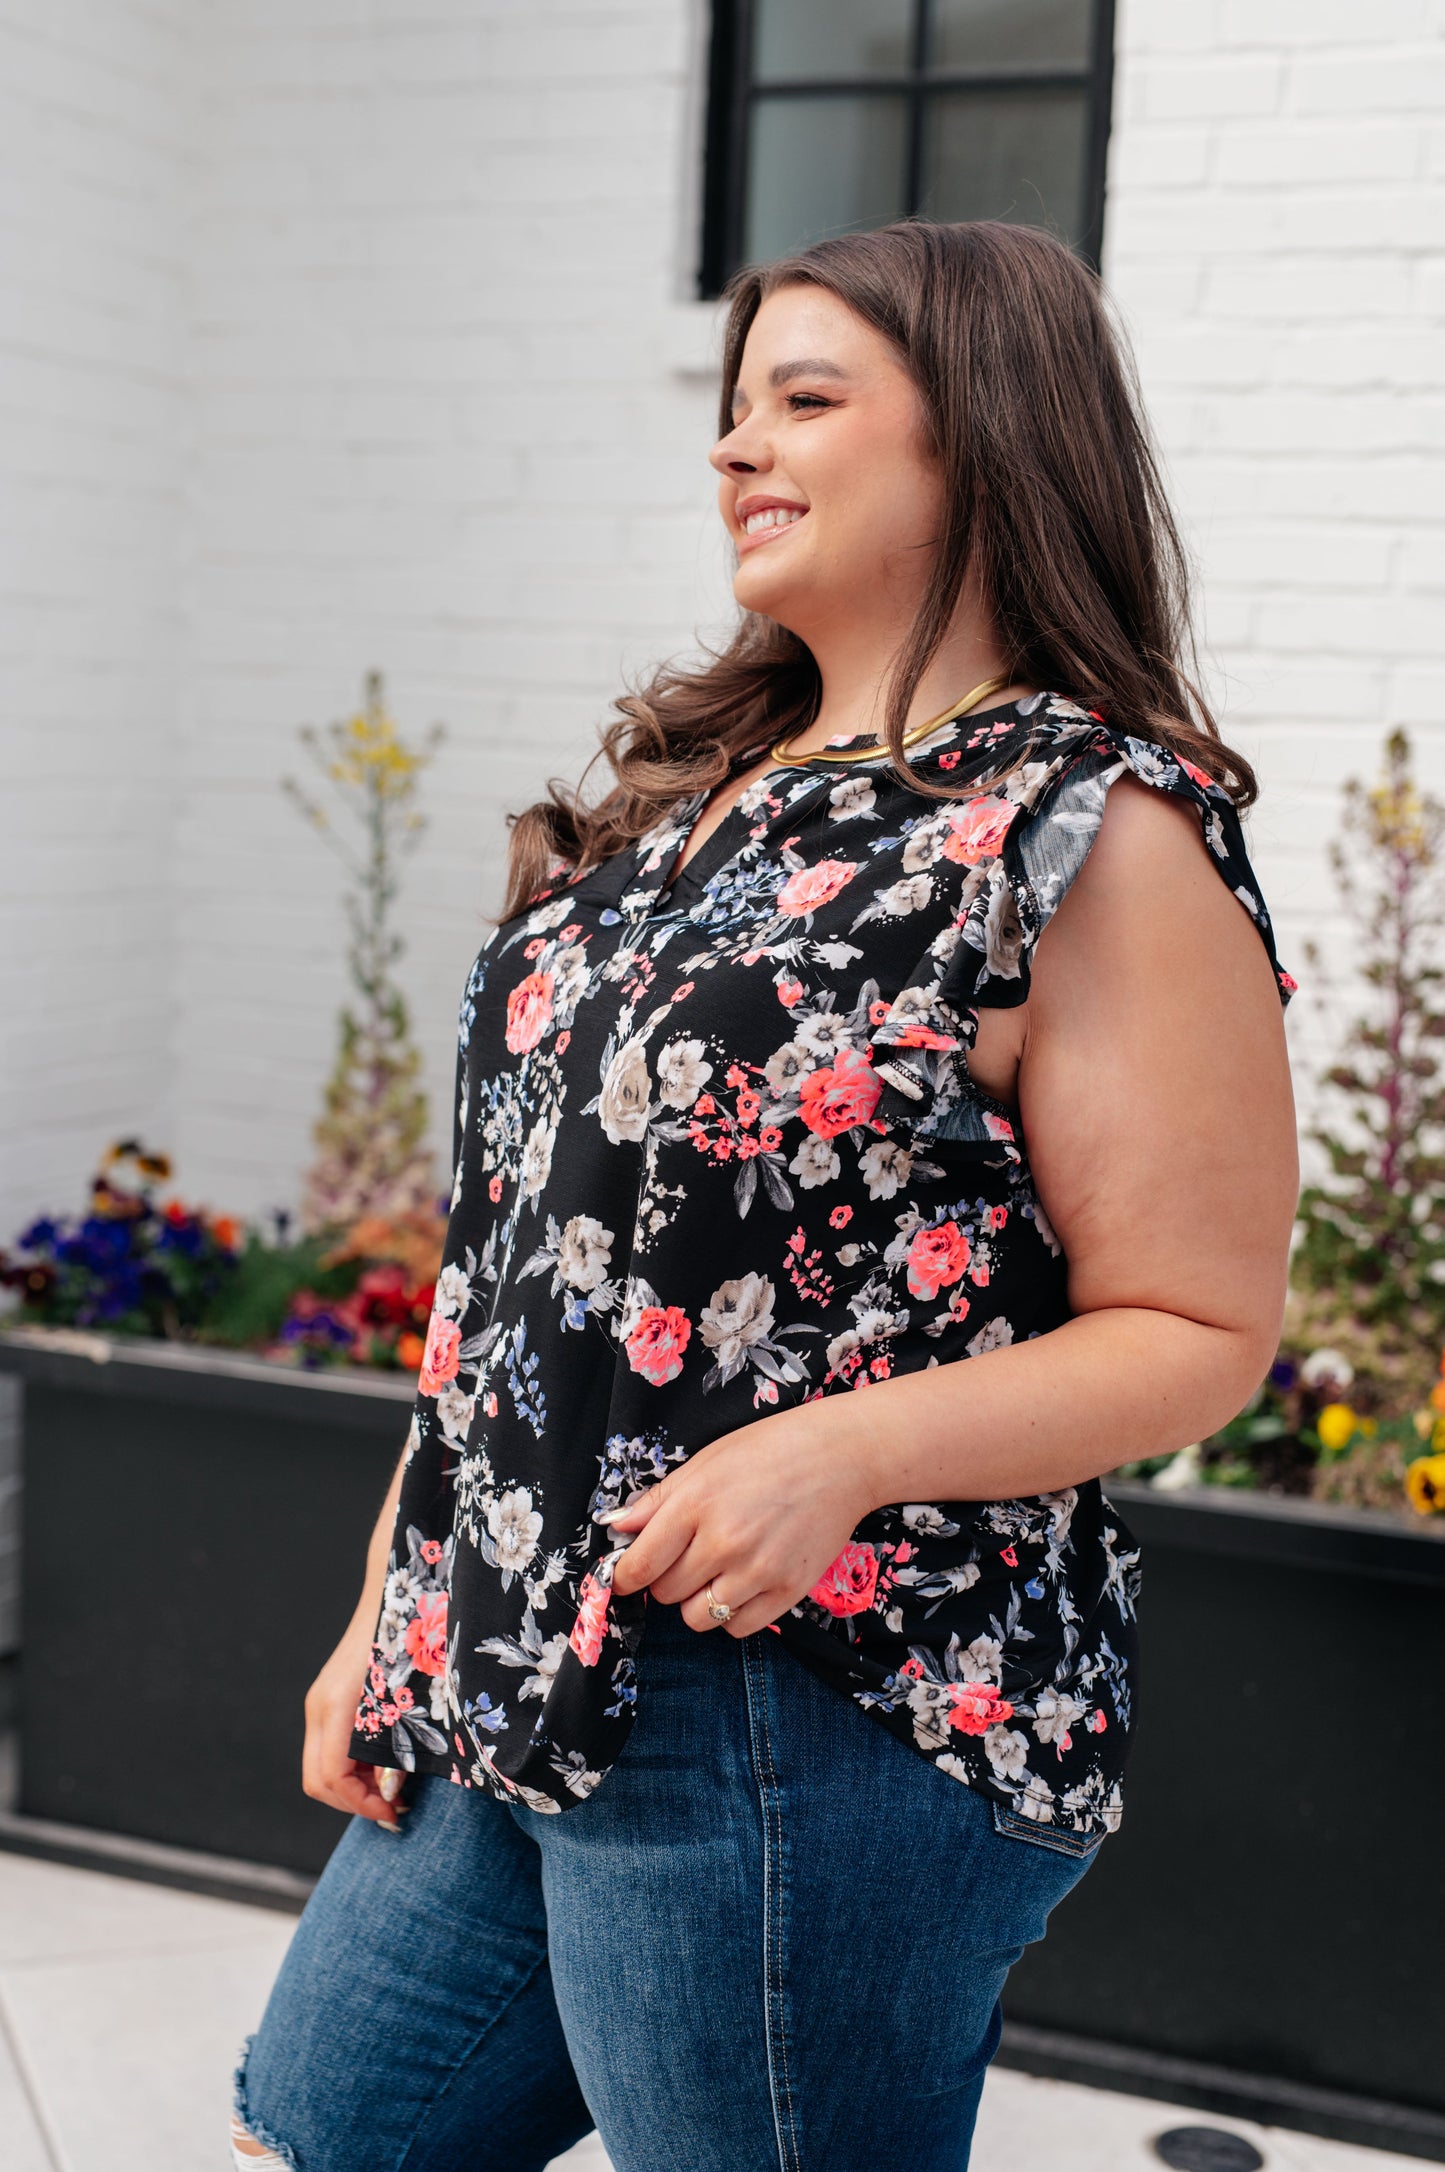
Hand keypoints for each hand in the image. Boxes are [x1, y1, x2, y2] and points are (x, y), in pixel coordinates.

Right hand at [302, 1610, 407, 1829]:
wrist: (395, 1591)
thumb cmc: (410, 1640)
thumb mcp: (412, 1696)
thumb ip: (400, 1744)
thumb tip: (391, 1790)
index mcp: (337, 1706)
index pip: (330, 1777)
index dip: (360, 1804)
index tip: (394, 1813)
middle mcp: (319, 1707)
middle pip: (317, 1780)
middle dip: (353, 1802)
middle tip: (394, 1809)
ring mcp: (319, 1702)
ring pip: (319, 1766)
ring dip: (351, 1787)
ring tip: (394, 1788)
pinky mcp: (326, 1698)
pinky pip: (327, 1748)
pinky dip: (349, 1767)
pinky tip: (383, 1764)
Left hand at [606, 1407, 876, 1635]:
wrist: (841, 1458)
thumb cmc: (769, 1451)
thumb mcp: (705, 1462)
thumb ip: (658, 1500)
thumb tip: (616, 1527)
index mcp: (695, 1504)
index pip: (640, 1564)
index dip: (625, 1576)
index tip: (625, 1577)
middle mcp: (723, 1542)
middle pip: (666, 1593)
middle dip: (666, 1580)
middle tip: (685, 1558)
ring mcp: (757, 1570)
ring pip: (697, 1618)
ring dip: (696, 1601)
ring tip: (713, 1573)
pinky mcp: (787, 1591)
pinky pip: (737, 1628)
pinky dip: (730, 1614)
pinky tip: (739, 1585)